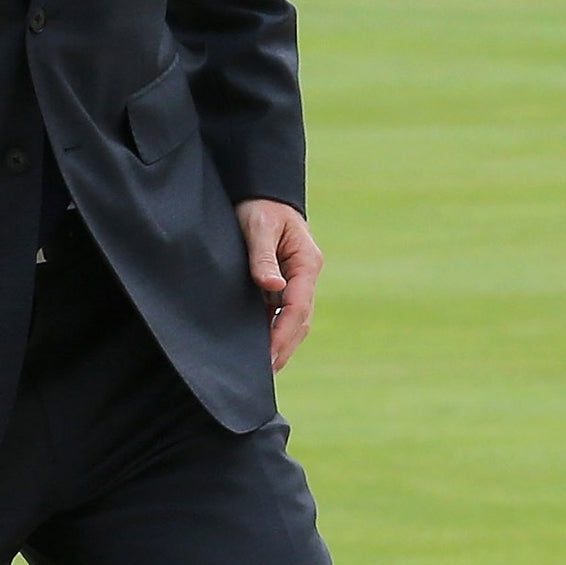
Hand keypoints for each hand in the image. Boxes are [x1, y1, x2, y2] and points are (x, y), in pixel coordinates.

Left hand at [236, 199, 321, 371]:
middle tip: (266, 373)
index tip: (270, 355)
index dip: (283, 334)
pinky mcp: (282, 281)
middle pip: (299, 320)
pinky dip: (272, 328)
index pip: (298, 308)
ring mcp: (295, 280)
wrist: (260, 191)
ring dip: (280, 342)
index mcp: (306, 264)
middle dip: (284, 346)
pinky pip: (279, 310)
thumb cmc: (260, 206)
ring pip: (291, 319)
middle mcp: (304, 276)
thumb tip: (272, 287)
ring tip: (263, 368)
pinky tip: (258, 345)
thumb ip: (262, 255)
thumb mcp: (259, 225)